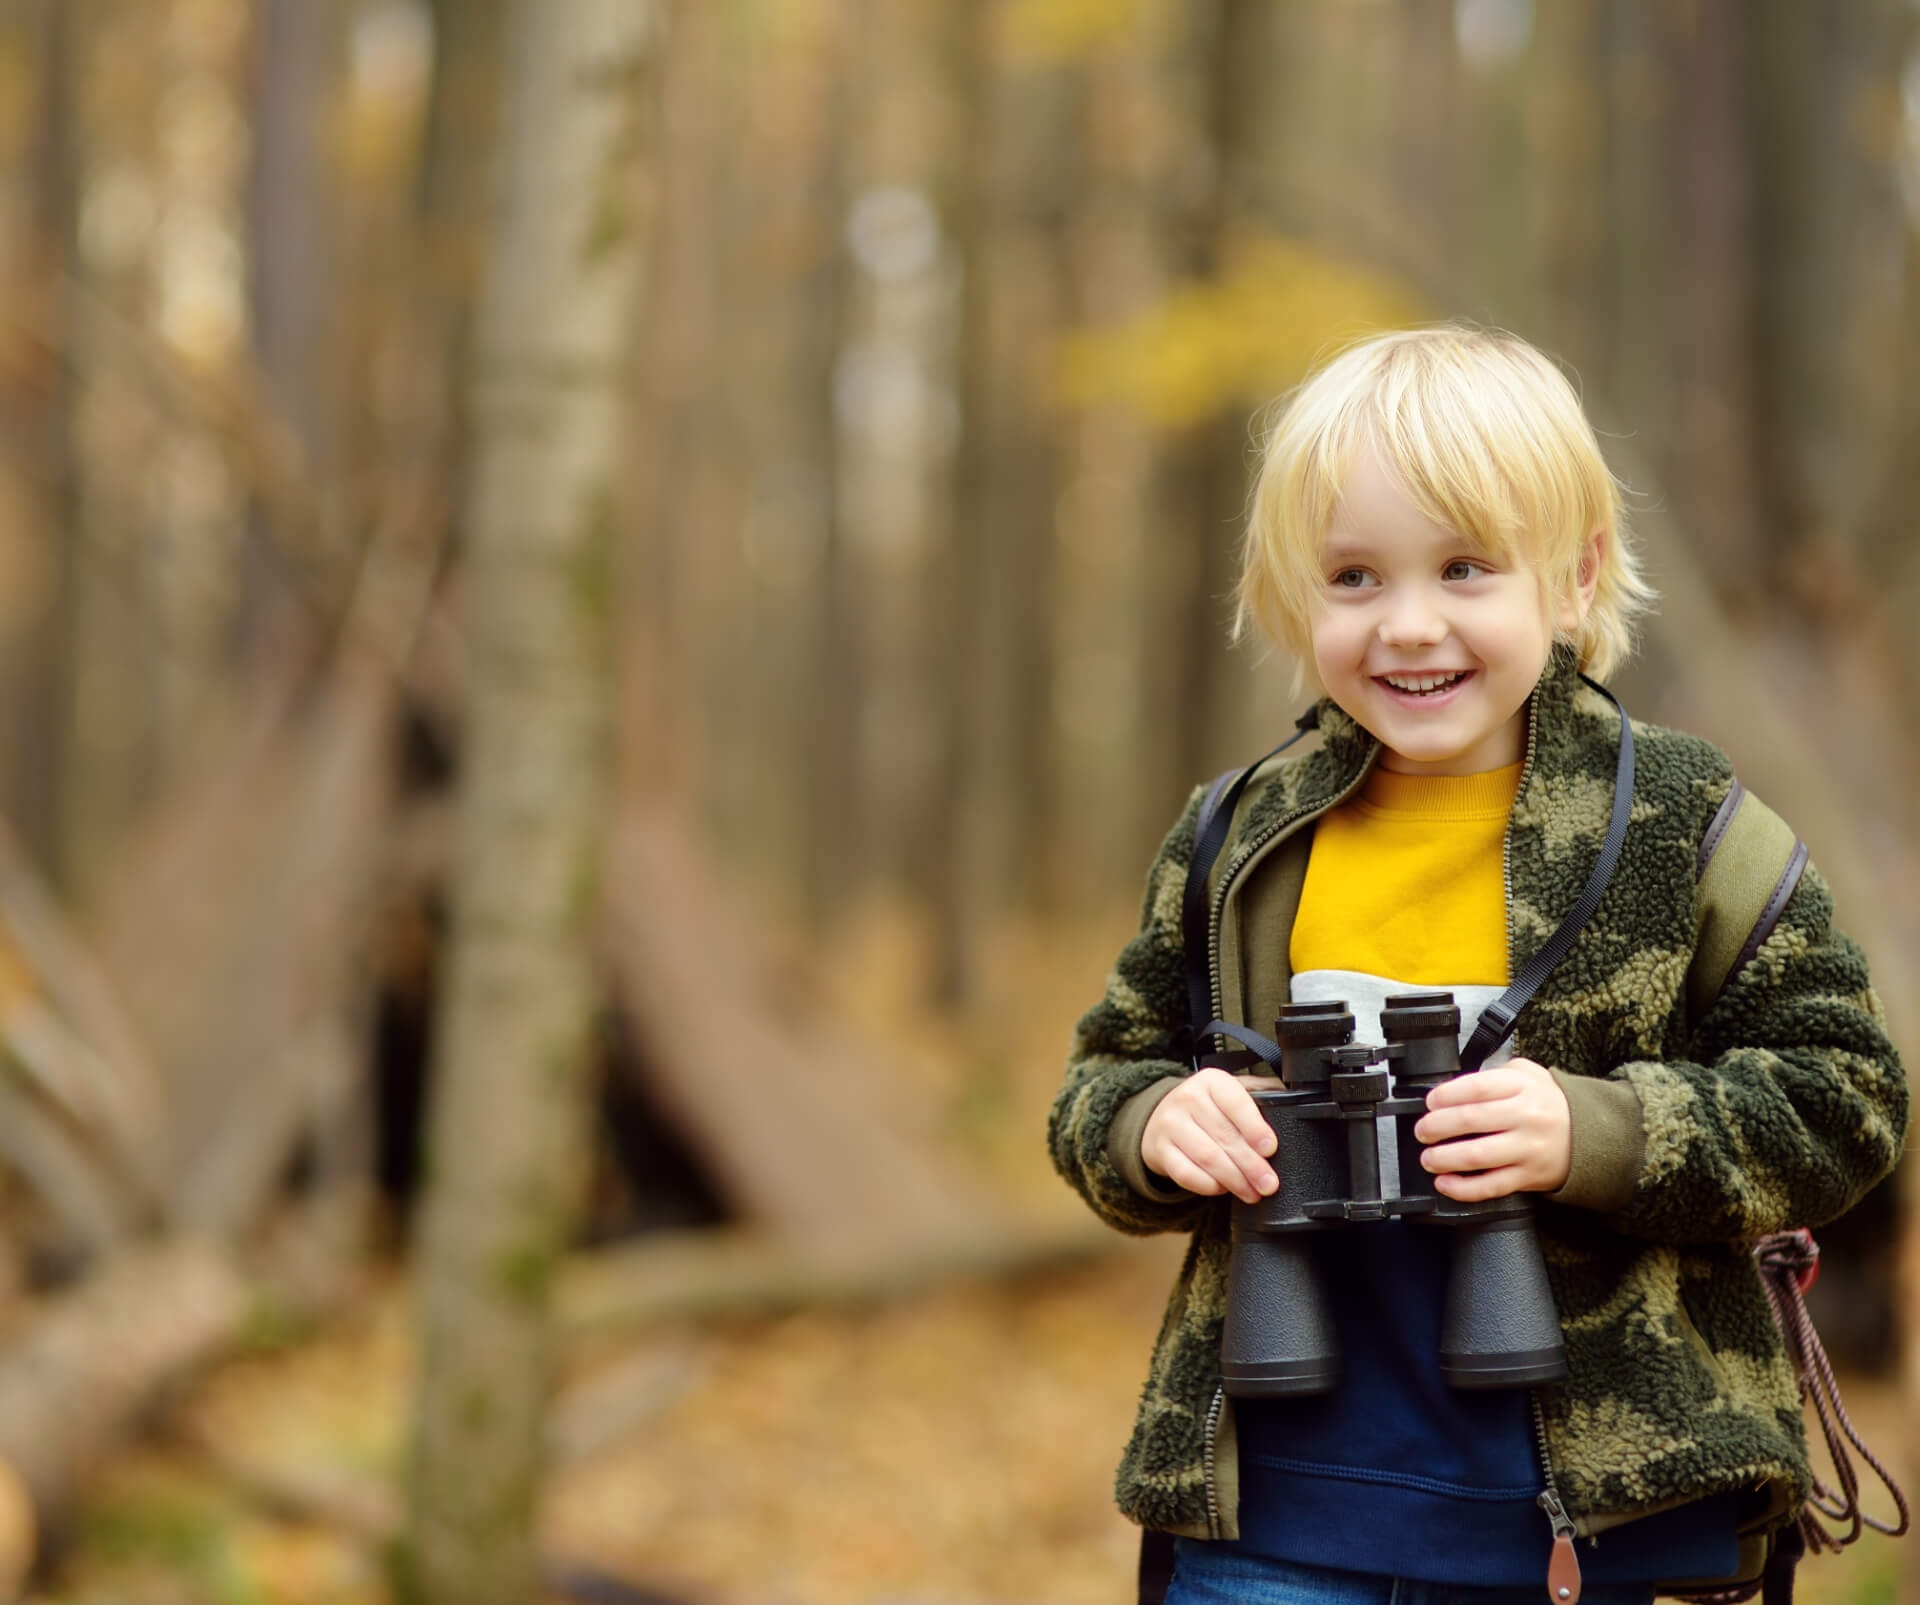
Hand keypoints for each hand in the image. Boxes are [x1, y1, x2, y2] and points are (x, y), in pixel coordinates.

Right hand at [1141, 1069, 1284, 1203]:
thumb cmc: (1209, 1107)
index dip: (1254, 1127)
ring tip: (1252, 1193)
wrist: (1162, 1117)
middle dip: (1251, 1165)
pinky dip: (1207, 1185)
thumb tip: (1296, 1103)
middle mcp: (1187, 1098)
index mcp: (1212, 1081)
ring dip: (1234, 1180)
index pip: (1235, 1103)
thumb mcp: (1233, 1092)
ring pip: (1207, 1157)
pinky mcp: (1160, 1150)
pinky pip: (1185, 1173)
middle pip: (1224, 1136)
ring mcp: (1170, 1124)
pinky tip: (1223, 1189)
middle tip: (1269, 1184)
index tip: (1271, 1148)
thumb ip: (1262, 1094)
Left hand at [1412, 1058, 1571, 1200]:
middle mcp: (1526, 1117)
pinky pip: (1492, 1185)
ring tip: (1429, 1158)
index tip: (1430, 1102)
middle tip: (1422, 1131)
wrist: (1593, 1134)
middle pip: (1470, 1119)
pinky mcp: (1529, 1176)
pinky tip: (1445, 1183)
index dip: (1446, 1095)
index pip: (1476, 1088)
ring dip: (1444, 1158)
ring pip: (1477, 1155)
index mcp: (1522, 1087)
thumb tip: (1452, 1089)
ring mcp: (1528, 1148)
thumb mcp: (1528, 1074)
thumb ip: (1493, 1075)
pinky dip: (1463, 1188)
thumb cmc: (1550, 1103)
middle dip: (1436, 1126)